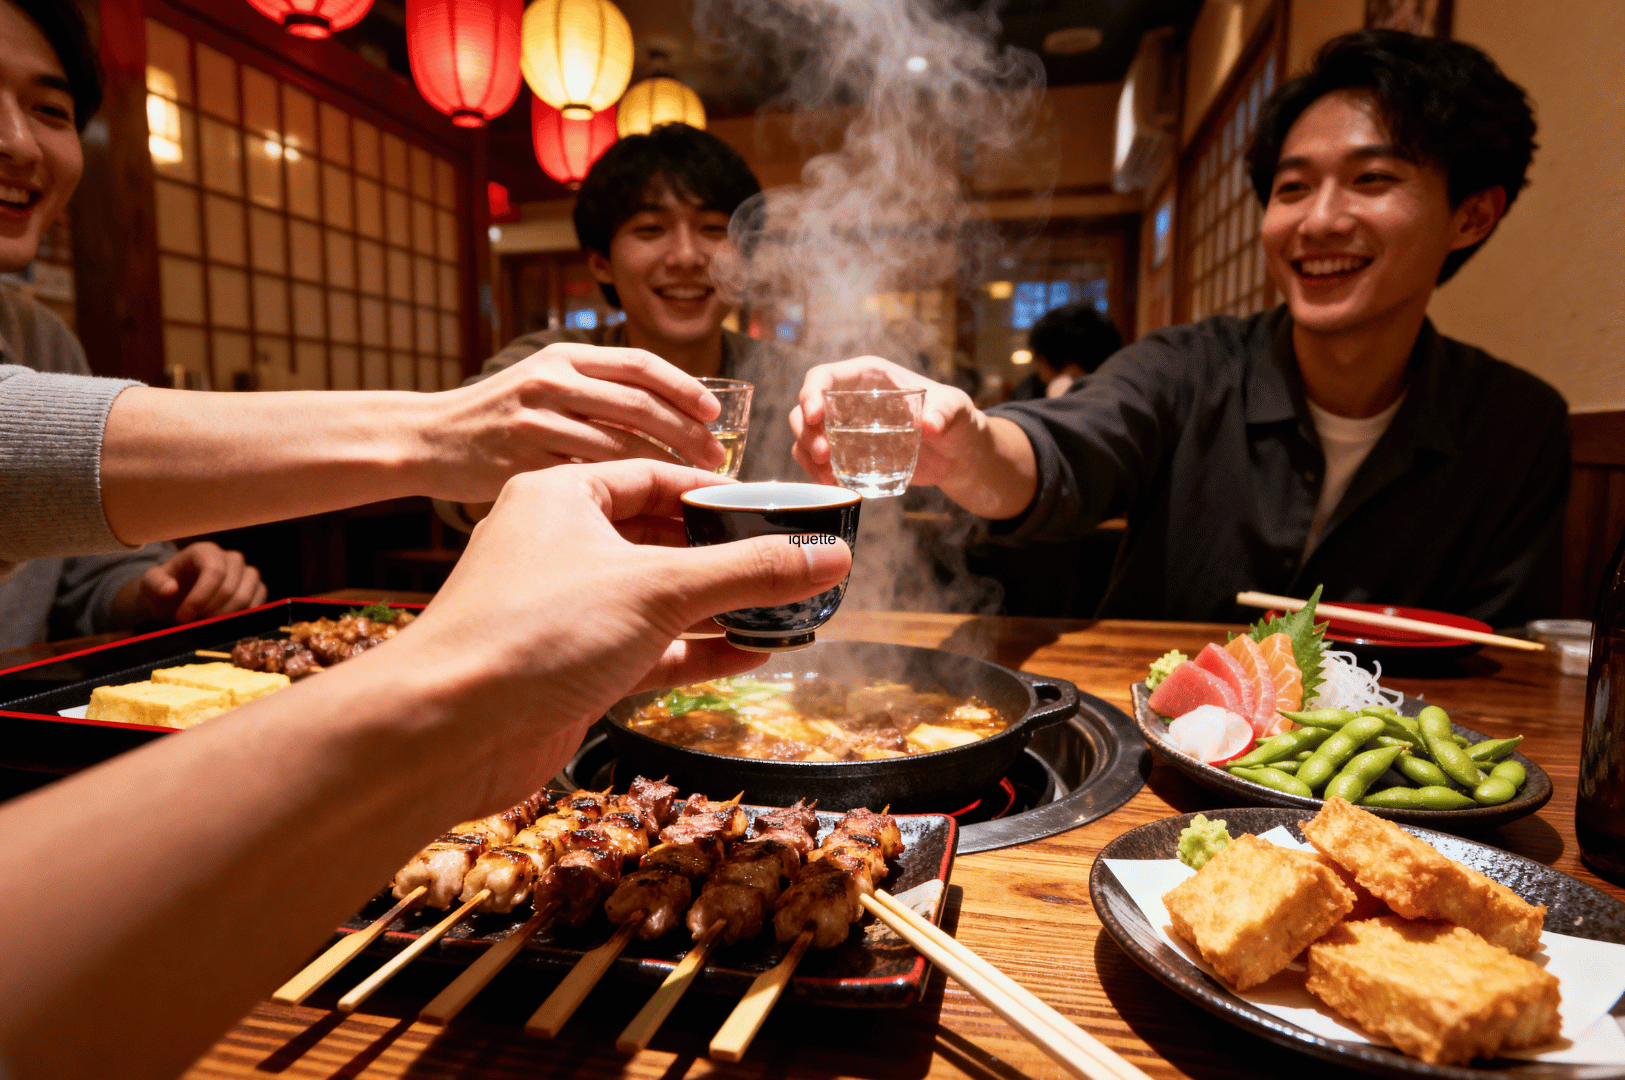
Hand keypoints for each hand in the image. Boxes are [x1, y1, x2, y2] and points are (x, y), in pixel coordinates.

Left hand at [117, 542, 266, 626]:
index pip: (215, 571)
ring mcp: (246, 572)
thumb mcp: (149, 585)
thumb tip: (170, 589)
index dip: (201, 597)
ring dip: (227, 616)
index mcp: (205, 551)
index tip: (183, 617)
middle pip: (232, 587)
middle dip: (212, 611)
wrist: (174, 601)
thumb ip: (156, 584)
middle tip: (194, 624)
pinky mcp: (255, 588)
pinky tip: (223, 622)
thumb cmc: (162, 590)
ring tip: (206, 623)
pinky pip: (258, 602)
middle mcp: (230, 558)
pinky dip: (243, 616)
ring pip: (248, 595)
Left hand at [393, 460, 852, 811]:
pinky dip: (698, 651)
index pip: (656, 477)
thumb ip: (749, 570)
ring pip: (660, 600)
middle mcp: (561, 545)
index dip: (721, 493)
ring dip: (722, 608)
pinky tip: (754, 655)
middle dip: (729, 557)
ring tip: (790, 612)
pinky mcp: (573, 668)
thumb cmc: (535, 632)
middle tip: (795, 564)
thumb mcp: (659, 588)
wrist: (445, 730)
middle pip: (664, 539)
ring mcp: (567, 610)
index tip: (779, 510)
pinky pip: (650, 649)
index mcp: (564, 495)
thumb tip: (831, 556)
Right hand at [417, 344, 726, 503]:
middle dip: (686, 434)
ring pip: (619, 444)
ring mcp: (536, 421)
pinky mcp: (524, 461)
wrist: (430, 438)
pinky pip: (589, 478)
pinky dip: (624, 492)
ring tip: (689, 483)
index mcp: (563, 356)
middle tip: (715, 459)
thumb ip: (598, 388)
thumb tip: (675, 409)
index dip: (684, 388)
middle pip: (640, 405)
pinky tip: (646, 505)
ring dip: (663, 467)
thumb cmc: (499, 415)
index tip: (713, 414)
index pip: (640, 364)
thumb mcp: (544, 380)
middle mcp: (551, 381)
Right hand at [789, 356, 984, 486]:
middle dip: (805, 430)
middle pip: (805, 408)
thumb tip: (930, 427)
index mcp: (867, 377)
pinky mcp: (847, 453)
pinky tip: (832, 484)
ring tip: (827, 474)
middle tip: (823, 454)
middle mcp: (848, 399)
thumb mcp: (954, 410)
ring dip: (806, 454)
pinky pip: (817, 460)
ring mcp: (844, 428)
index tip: (814, 415)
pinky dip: (816, 471)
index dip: (811, 392)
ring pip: (805, 435)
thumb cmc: (955, 420)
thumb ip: (944, 413)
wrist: (956, 453)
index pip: (825, 376)